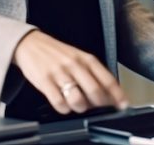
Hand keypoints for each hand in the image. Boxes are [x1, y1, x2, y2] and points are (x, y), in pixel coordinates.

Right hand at [12, 30, 128, 114]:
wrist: (30, 44)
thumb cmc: (56, 53)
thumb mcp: (78, 57)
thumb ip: (93, 74)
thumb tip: (108, 95)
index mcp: (86, 59)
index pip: (107, 79)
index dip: (118, 95)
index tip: (124, 105)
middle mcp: (75, 65)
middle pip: (95, 92)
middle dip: (98, 105)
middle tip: (96, 107)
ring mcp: (59, 73)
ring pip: (78, 99)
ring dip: (80, 107)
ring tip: (77, 104)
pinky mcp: (45, 81)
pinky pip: (59, 103)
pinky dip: (64, 108)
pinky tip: (63, 104)